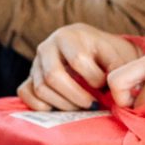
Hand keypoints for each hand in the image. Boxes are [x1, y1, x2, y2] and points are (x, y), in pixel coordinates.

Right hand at [17, 24, 140, 110]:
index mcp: (68, 35)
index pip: (78, 60)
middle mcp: (46, 46)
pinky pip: (25, 93)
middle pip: (53, 76)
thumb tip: (119, 92)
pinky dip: (40, 106)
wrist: (91, 49)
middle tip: (92, 104)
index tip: (105, 85)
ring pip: (40, 88)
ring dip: (62, 104)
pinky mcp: (28, 77)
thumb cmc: (104, 53)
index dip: (95, 78)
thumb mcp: (114, 54)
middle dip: (76, 96)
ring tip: (80, 107)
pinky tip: (59, 109)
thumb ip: (118, 68)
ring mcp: (34, 63)